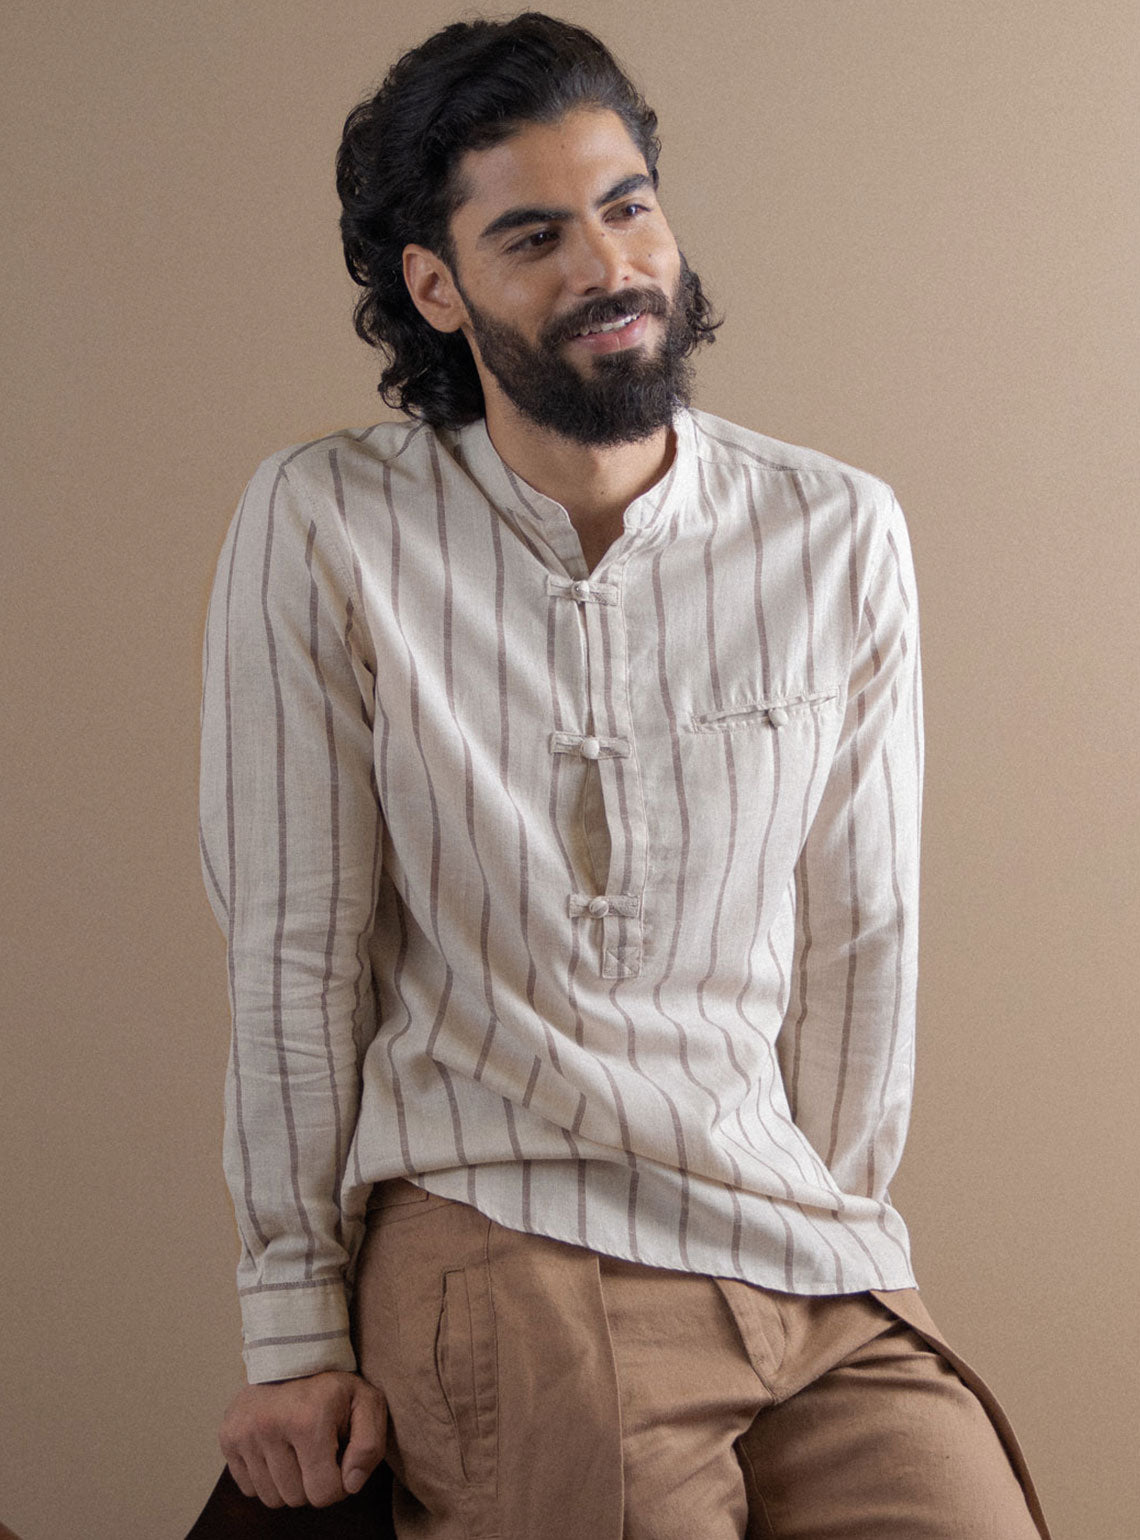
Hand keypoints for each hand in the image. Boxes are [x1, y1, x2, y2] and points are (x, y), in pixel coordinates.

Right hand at [219, 1369, 386, 1507]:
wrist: (292, 1355)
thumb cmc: (333, 1387)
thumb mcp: (367, 1402)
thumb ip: (370, 1445)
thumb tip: (351, 1484)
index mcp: (308, 1418)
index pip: (324, 1492)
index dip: (339, 1483)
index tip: (339, 1458)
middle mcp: (269, 1425)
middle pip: (296, 1498)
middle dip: (312, 1482)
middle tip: (319, 1451)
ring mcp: (244, 1432)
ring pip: (271, 1498)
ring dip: (289, 1483)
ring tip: (298, 1450)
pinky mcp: (227, 1437)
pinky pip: (249, 1489)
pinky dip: (266, 1478)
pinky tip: (278, 1450)